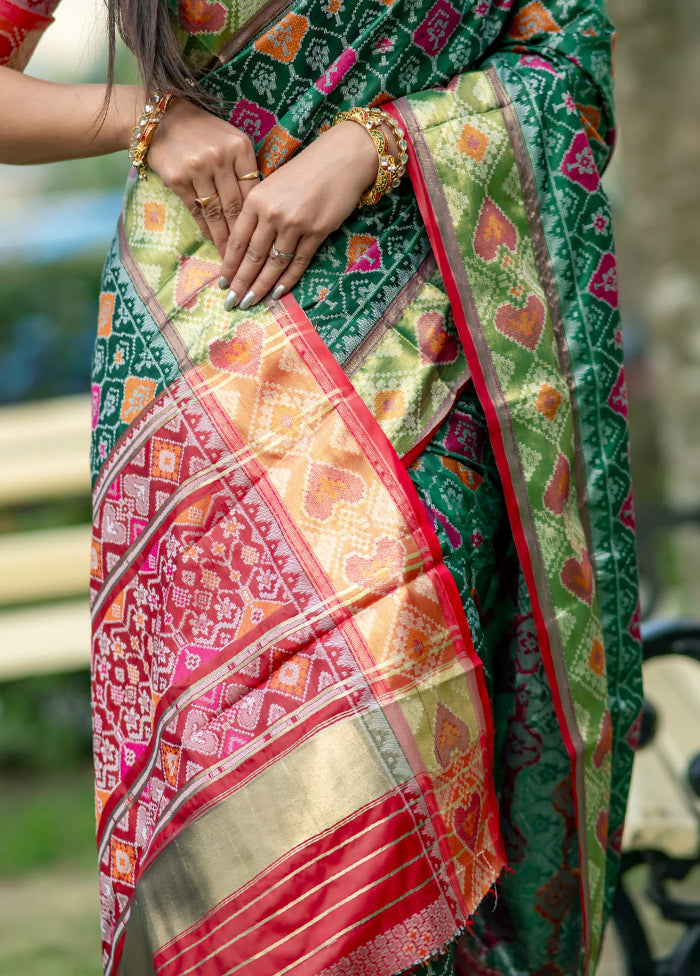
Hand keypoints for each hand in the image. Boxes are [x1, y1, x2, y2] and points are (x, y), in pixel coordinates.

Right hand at [147, 98, 259, 257]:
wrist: (160, 117)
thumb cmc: (203, 131)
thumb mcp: (230, 140)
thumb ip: (244, 168)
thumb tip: (257, 209)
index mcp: (240, 147)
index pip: (253, 190)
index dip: (258, 217)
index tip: (263, 238)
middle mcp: (220, 157)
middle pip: (235, 206)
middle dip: (242, 236)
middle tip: (248, 259)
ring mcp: (197, 168)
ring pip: (216, 213)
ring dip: (223, 239)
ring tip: (230, 257)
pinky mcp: (177, 179)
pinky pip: (195, 211)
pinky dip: (205, 228)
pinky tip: (212, 240)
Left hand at [218, 121, 379, 309]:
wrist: (340, 158)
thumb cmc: (304, 171)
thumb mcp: (272, 185)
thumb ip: (258, 212)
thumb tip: (246, 247)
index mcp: (256, 199)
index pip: (237, 240)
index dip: (229, 265)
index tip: (222, 283)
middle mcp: (272, 213)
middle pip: (252, 256)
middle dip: (241, 283)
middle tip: (232, 303)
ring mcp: (295, 224)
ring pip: (274, 264)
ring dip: (261, 287)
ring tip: (251, 303)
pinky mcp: (317, 232)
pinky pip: (298, 262)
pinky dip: (287, 280)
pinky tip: (277, 293)